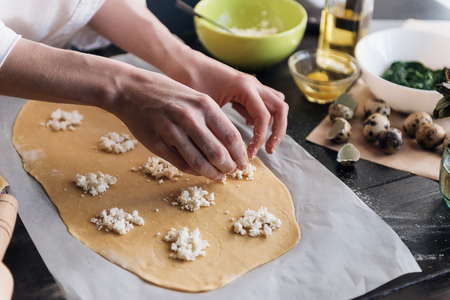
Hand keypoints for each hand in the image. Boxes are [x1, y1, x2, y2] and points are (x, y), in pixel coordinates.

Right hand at [111, 69, 248, 179]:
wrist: (131, 89)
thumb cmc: (167, 93)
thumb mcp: (195, 98)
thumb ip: (212, 120)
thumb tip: (230, 146)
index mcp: (204, 105)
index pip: (231, 136)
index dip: (240, 154)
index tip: (244, 163)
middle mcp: (190, 118)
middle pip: (218, 153)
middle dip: (229, 167)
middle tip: (232, 172)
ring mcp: (172, 132)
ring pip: (200, 162)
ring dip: (212, 173)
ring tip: (218, 176)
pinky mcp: (158, 144)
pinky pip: (181, 164)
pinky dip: (194, 171)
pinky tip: (199, 172)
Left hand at [167, 52, 288, 158]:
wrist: (185, 63)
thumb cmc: (192, 80)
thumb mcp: (206, 105)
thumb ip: (222, 124)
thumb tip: (231, 148)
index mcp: (245, 87)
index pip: (263, 117)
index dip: (260, 138)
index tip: (250, 154)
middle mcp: (252, 84)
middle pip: (280, 109)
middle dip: (278, 132)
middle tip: (269, 150)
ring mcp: (251, 85)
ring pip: (276, 103)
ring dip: (275, 123)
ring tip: (263, 141)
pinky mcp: (246, 88)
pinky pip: (264, 102)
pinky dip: (263, 116)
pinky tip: (249, 127)